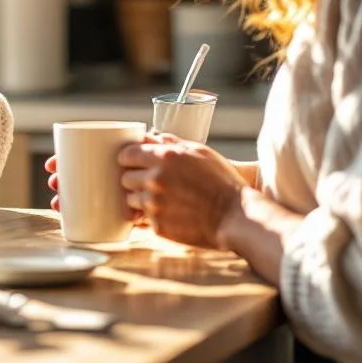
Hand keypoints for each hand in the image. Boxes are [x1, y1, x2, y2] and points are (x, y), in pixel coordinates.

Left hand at [45, 138, 248, 218]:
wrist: (236, 217)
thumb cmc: (222, 182)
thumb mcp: (201, 152)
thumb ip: (173, 143)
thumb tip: (154, 136)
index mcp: (164, 158)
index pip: (127, 155)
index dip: (128, 158)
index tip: (132, 162)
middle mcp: (155, 180)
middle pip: (125, 178)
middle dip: (134, 178)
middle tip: (150, 181)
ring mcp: (154, 205)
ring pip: (131, 199)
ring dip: (141, 198)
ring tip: (161, 199)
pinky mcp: (158, 226)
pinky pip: (144, 218)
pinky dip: (152, 215)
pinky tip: (170, 212)